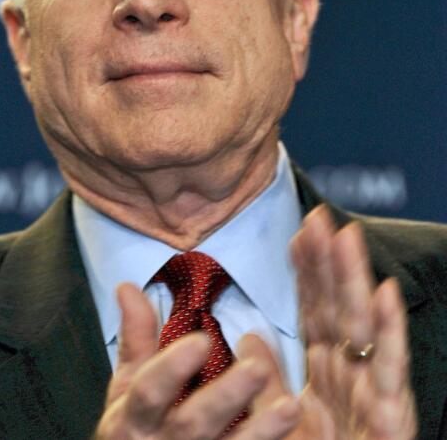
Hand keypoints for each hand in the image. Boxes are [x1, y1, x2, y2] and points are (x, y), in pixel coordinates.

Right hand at [95, 284, 302, 438]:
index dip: (172, 368)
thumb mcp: (127, 385)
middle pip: (192, 423)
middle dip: (224, 397)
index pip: (149, 392)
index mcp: (134, 416)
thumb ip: (135, 339)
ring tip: (290, 406)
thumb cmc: (137, 425)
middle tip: (256, 369)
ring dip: (261, 430)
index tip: (200, 341)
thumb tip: (129, 286)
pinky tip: (295, 428)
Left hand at [261, 205, 417, 438]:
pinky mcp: (389, 426)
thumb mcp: (274, 420)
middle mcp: (350, 385)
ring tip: (347, 238)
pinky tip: (383, 296)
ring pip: (365, 334)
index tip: (300, 230)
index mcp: (324, 381)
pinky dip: (388, 334)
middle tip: (322, 217)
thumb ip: (263, 377)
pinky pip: (387, 376)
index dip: (309, 274)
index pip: (316, 316)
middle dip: (332, 265)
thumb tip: (246, 333)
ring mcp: (372, 404)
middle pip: (341, 315)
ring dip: (357, 283)